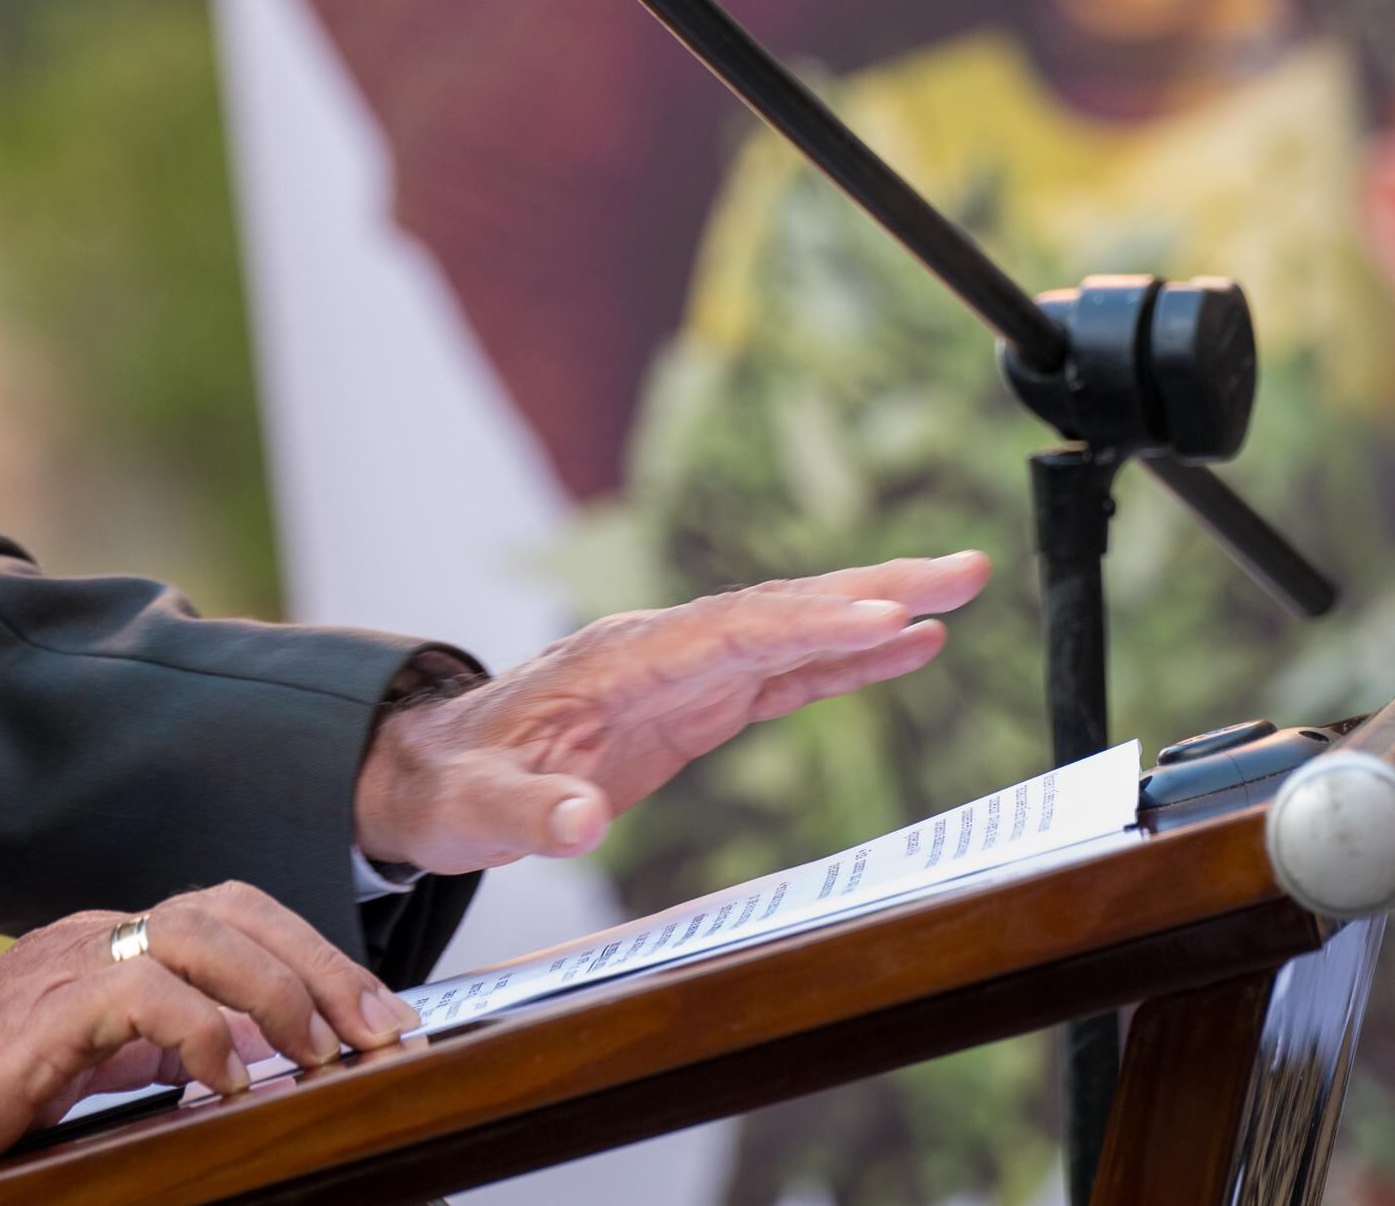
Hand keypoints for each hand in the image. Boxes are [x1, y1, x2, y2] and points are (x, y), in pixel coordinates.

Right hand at [0, 883, 413, 1186]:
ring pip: (202, 935)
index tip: (373, 1012)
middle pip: (235, 910)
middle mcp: (98, 935)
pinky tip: (229, 1079)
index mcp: (111, 944)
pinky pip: (146, 994)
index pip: (231, 915)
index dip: (311, 953)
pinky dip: (202, 1033)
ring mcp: (72, 963)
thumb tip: (238, 1059)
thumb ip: (154, 1048)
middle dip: (322, 963)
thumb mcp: (88, 1066)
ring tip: (322, 1050)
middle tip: (381, 1026)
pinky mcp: (47, 1008)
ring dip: (280, 990)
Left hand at [354, 555, 989, 878]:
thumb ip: (525, 815)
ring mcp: (680, 670)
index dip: (808, 628)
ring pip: (792, 630)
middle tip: (963, 571)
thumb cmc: (451, 786)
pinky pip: (783, 672)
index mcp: (616, 664)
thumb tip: (578, 823)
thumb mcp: (475, 812)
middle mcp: (660, 651)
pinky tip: (906, 647)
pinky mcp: (693, 702)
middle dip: (872, 590)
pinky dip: (845, 658)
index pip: (729, 635)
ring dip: (875, 612)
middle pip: (779, 610)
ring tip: (959, 592)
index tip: (884, 619)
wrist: (431, 772)